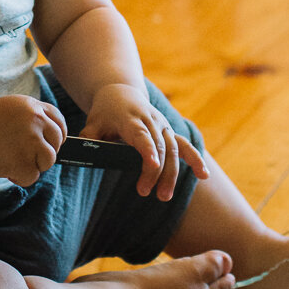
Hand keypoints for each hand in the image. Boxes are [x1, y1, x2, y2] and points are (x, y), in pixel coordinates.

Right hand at [0, 95, 67, 184]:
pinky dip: (21, 177)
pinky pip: (32, 176)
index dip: (57, 136)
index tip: (51, 143)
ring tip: (15, 161)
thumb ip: (34, 117)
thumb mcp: (13, 109)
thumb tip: (55, 137)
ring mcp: (31, 141)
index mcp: (33, 107)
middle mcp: (36, 121)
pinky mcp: (23, 161)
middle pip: (56, 142)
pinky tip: (7, 169)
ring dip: (35, 165)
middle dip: (45, 152)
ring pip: (49, 160)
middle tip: (25, 155)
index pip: (59, 122)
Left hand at [81, 83, 207, 201]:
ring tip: (164, 196)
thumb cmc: (105, 112)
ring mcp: (162, 126)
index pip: (141, 135)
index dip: (148, 150)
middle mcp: (150, 120)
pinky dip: (195, 159)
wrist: (121, 92)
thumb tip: (84, 156)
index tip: (152, 165)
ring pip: (172, 149)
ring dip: (171, 173)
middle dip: (155, 171)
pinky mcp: (169, 132)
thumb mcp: (92, 123)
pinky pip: (184, 145)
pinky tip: (203, 176)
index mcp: (130, 118)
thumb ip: (88, 139)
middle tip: (145, 192)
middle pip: (158, 147)